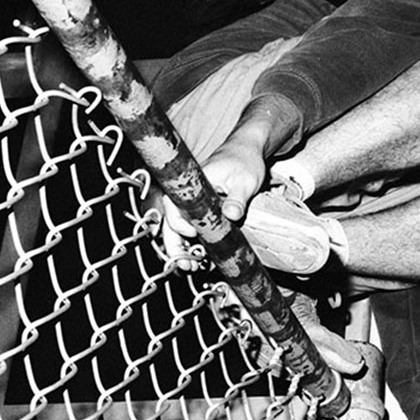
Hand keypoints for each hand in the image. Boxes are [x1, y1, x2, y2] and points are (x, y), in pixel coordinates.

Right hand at [153, 135, 269, 270]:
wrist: (248, 151)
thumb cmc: (244, 160)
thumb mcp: (245, 180)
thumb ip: (238, 198)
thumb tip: (232, 215)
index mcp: (192, 183)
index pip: (174, 206)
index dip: (179, 223)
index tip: (192, 234)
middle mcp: (188, 194)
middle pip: (171, 221)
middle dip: (175, 245)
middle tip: (185, 266)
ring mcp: (193, 202)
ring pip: (178, 228)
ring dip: (182, 247)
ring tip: (189, 268)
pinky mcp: (201, 208)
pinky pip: (191, 227)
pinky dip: (193, 243)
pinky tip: (201, 257)